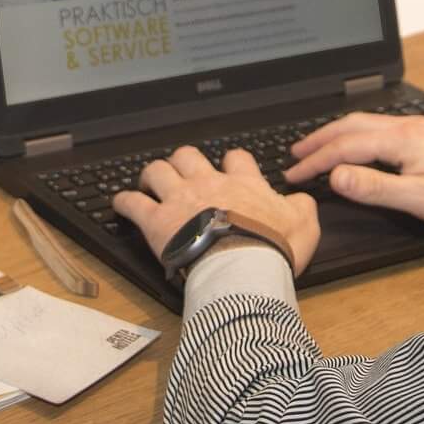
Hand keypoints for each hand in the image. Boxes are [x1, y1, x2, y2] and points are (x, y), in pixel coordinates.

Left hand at [112, 146, 320, 275]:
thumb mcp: (304, 225)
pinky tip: (119, 203)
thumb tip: (299, 200)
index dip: (231, 162)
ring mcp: (180, 199)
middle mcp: (208, 183)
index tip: (229, 169)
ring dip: (152, 174)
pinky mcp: (157, 221)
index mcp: (243, 184)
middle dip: (183, 162)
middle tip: (181, 173)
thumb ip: (301, 207)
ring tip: (149, 182)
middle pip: (188, 156)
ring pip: (158, 170)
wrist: (244, 266)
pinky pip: (132, 203)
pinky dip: (123, 201)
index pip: (236, 158)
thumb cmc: (272, 248)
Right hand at [285, 114, 423, 231]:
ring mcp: (419, 128)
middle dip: (319, 139)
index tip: (293, 174)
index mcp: (401, 139)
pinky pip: (381, 127)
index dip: (315, 161)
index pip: (345, 146)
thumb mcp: (420, 198)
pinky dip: (358, 134)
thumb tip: (336, 176)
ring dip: (338, 134)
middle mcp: (407, 126)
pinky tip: (361, 145)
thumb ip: (375, 187)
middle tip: (295, 153)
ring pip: (367, 124)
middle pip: (351, 125)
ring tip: (319, 147)